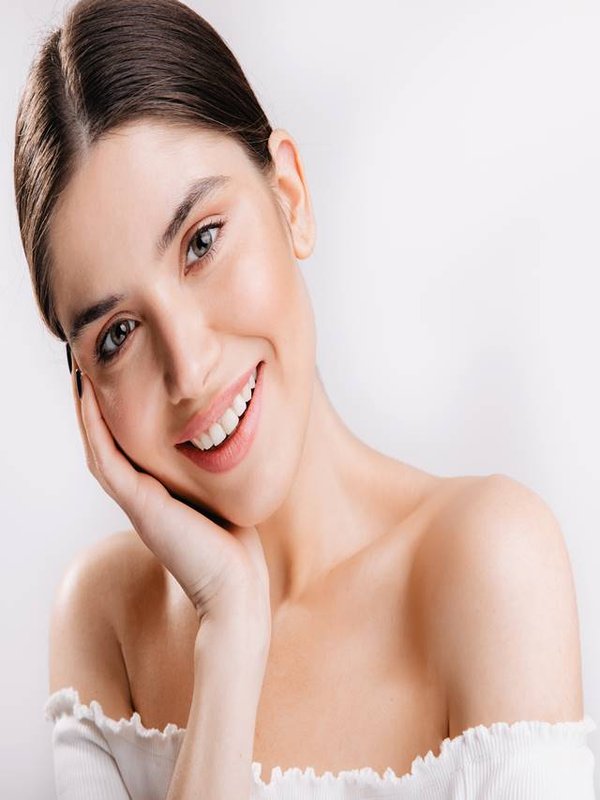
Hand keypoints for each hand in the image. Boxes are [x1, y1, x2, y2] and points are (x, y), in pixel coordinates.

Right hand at [68, 360, 270, 633]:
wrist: (236, 587)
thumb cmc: (236, 546)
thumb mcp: (224, 493)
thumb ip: (217, 470)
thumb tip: (235, 437)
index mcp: (156, 492)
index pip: (127, 444)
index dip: (116, 410)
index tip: (117, 374)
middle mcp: (140, 494)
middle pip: (106, 441)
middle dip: (95, 403)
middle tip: (87, 364)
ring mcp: (136, 501)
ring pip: (98, 446)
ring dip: (86, 409)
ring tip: (80, 372)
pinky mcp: (140, 505)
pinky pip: (107, 460)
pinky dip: (95, 429)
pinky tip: (89, 400)